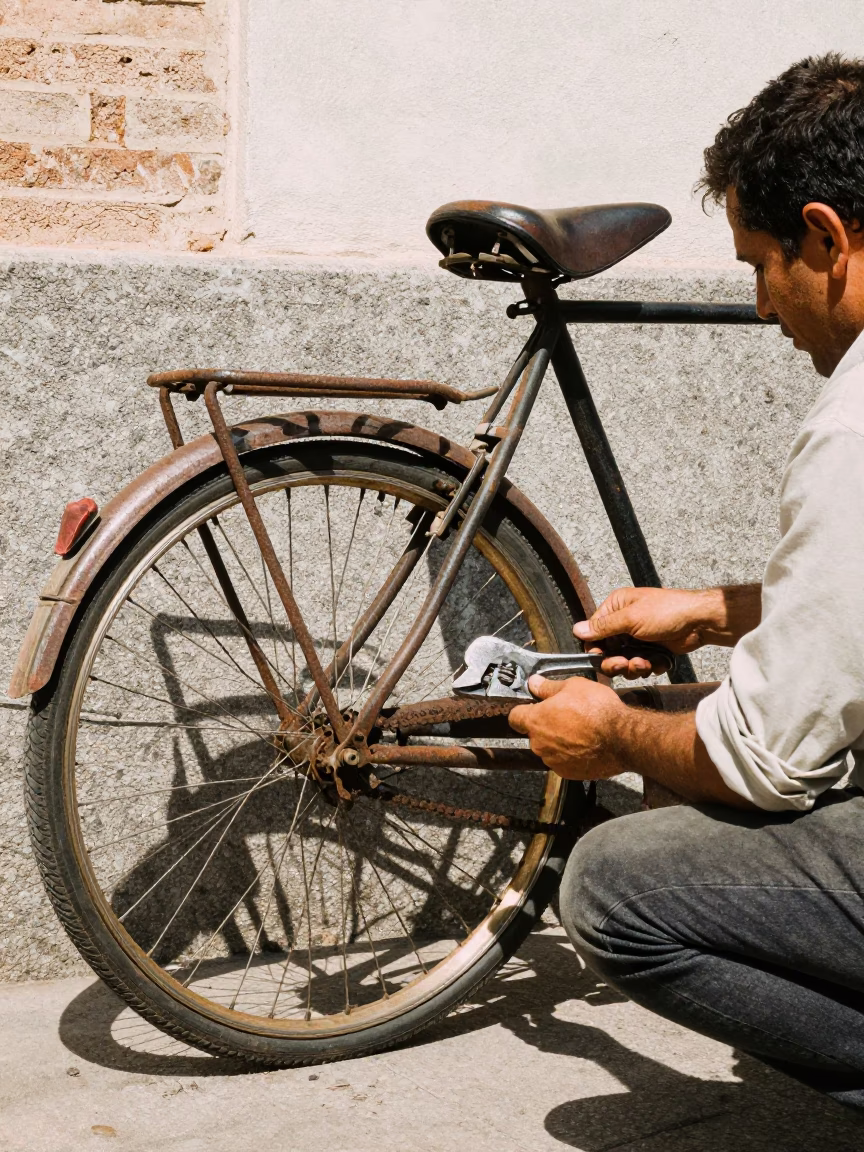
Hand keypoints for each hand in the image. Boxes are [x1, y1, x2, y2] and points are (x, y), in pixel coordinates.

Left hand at [508, 675, 625, 778]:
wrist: (622, 739)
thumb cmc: (597, 709)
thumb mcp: (573, 686)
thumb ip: (548, 687)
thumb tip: (534, 682)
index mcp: (536, 720)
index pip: (514, 717)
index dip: (523, 711)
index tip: (534, 707)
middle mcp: (539, 743)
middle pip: (534, 734)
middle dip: (546, 726)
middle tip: (566, 716)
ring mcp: (553, 761)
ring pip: (548, 749)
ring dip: (558, 742)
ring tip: (580, 732)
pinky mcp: (568, 773)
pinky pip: (563, 762)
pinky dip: (570, 756)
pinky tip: (586, 746)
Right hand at [573, 587, 715, 678]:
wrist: (699, 622)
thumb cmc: (667, 611)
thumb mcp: (631, 618)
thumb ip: (603, 627)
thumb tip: (577, 629)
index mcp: (616, 607)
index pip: (594, 631)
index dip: (596, 648)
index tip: (601, 658)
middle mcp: (624, 622)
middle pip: (607, 651)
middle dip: (616, 661)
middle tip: (625, 664)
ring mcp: (638, 637)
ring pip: (624, 661)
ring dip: (634, 666)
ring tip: (646, 663)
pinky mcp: (651, 650)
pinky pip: (641, 665)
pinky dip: (649, 666)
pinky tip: (658, 661)